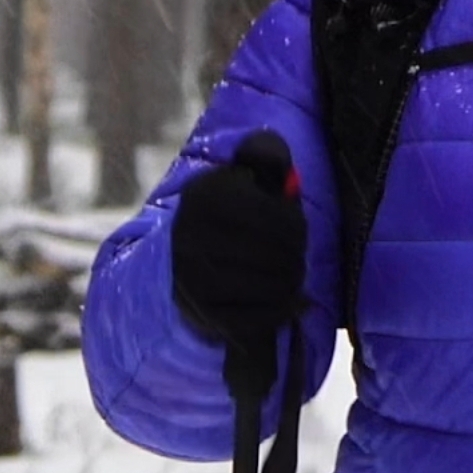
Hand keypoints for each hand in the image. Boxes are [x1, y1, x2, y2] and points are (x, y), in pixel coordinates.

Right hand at [171, 130, 305, 386]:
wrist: (175, 267)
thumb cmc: (226, 217)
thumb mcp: (242, 176)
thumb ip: (263, 156)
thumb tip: (274, 153)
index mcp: (204, 195)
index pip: (275, 215)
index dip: (295, 225)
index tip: (296, 229)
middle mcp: (192, 234)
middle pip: (277, 252)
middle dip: (296, 255)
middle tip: (297, 257)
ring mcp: (193, 277)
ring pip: (272, 285)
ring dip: (291, 282)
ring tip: (291, 276)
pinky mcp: (201, 313)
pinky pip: (259, 318)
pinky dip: (282, 310)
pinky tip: (289, 302)